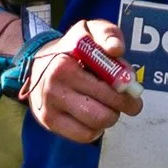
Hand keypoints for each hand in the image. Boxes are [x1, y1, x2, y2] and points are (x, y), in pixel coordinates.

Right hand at [25, 19, 143, 144]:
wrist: (37, 63)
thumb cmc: (72, 48)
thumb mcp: (89, 31)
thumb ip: (107, 34)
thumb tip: (116, 50)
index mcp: (66, 64)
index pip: (106, 85)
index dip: (125, 88)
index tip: (131, 87)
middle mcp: (54, 86)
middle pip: (104, 112)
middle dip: (123, 107)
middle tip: (129, 102)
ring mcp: (49, 107)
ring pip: (96, 125)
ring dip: (109, 117)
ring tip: (106, 105)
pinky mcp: (49, 122)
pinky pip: (84, 136)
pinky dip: (95, 129)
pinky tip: (93, 115)